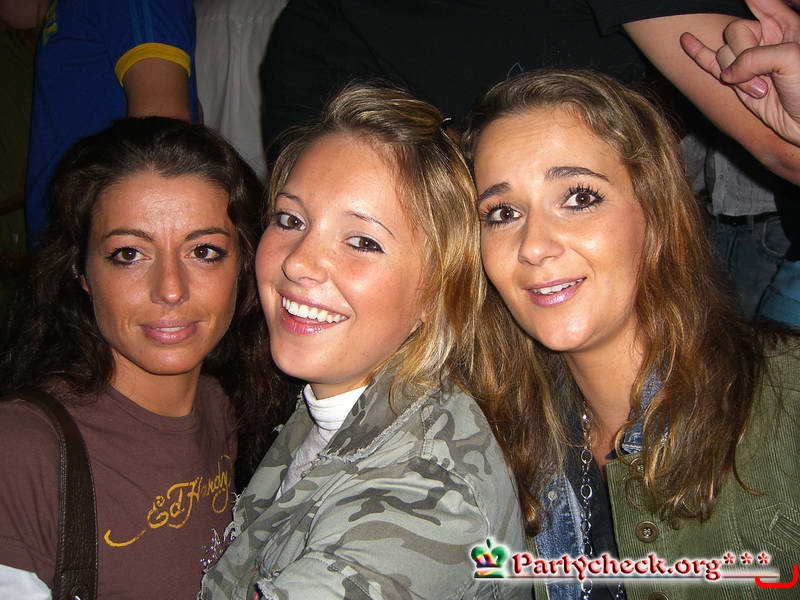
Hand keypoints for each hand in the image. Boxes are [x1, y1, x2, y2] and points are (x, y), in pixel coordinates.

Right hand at [681, 0, 799, 145]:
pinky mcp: (735, 79)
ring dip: (737, 77)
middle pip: (735, 30)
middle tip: (762, 78)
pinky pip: (710, 62)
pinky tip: (686, 40)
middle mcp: (765, 38)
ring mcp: (748, 59)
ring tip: (761, 92)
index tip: (744, 0)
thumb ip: (755, 57)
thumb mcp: (791, 60)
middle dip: (742, 54)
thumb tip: (728, 74)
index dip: (752, 1)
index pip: (761, 2)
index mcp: (785, 25)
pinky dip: (697, 52)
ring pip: (723, 54)